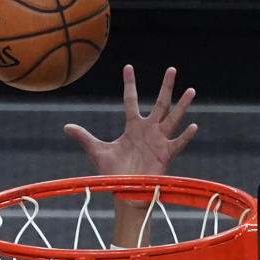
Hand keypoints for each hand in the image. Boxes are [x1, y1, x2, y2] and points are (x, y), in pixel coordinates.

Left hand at [64, 64, 197, 177]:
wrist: (124, 192)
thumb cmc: (113, 173)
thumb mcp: (97, 151)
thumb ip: (84, 137)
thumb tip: (66, 127)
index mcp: (133, 127)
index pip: (131, 100)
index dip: (129, 84)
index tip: (128, 66)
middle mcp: (148, 130)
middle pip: (160, 103)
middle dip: (166, 87)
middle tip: (172, 69)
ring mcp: (158, 141)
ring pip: (173, 118)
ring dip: (182, 106)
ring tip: (191, 90)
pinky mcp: (165, 155)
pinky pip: (177, 143)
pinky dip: (185, 136)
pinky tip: (193, 126)